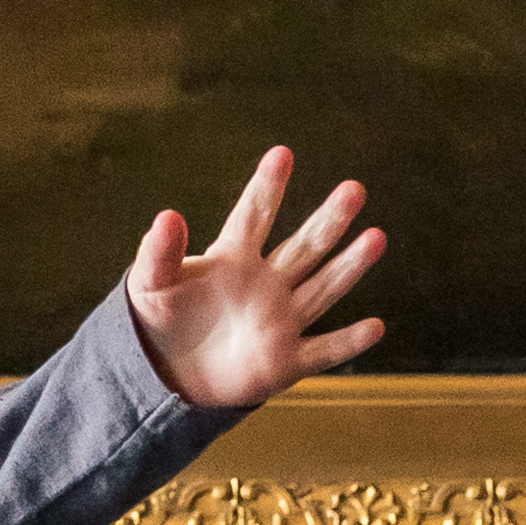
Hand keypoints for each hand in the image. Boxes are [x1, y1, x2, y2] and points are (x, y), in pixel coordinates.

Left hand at [124, 149, 386, 410]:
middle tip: (354, 189)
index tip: (281, 153)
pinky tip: (375, 327)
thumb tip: (167, 216)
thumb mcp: (148, 283)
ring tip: (376, 237)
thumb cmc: (158, 317)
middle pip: (304, 246)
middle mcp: (265, 284)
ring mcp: (279, 322)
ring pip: (322, 290)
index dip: (267, 186)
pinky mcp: (284, 362)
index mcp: (232, 259)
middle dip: (329, 219)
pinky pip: (322, 351)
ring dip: (348, 266)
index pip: (254, 216)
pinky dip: (347, 342)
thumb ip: (158, 252)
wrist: (165, 371)